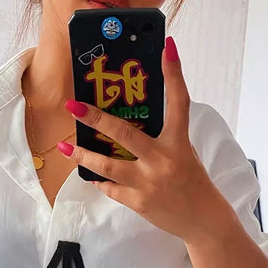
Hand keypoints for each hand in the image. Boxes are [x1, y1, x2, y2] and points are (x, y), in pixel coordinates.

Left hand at [58, 36, 229, 242]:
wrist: (202, 221)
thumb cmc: (193, 183)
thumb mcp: (184, 154)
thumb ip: (162, 139)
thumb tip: (132, 124)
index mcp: (178, 144)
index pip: (178, 103)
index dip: (174, 74)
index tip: (167, 47)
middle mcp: (161, 161)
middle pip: (124, 134)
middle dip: (96, 118)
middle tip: (73, 105)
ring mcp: (147, 183)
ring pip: (107, 166)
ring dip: (83, 156)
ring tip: (65, 146)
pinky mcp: (137, 202)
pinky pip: (110, 188)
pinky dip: (99, 180)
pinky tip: (89, 175)